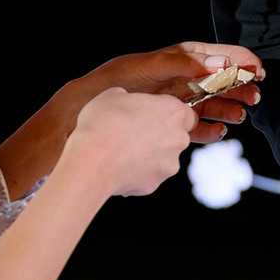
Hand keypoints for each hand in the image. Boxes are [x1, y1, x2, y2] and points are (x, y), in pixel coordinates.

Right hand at [67, 87, 197, 195]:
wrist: (93, 160)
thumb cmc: (103, 123)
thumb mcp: (113, 95)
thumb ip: (129, 98)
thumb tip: (124, 101)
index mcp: (174, 112)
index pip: (186, 114)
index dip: (168, 114)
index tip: (152, 115)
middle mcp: (178, 139)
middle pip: (175, 137)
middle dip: (158, 136)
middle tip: (132, 132)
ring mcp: (169, 165)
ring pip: (162, 159)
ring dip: (147, 155)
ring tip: (120, 151)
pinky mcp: (154, 184)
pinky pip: (147, 176)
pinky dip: (135, 173)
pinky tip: (116, 167)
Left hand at [80, 42, 262, 142]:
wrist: (82, 115)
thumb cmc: (113, 83)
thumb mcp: (147, 67)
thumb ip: (182, 64)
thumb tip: (217, 62)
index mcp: (179, 59)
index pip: (217, 55)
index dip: (238, 60)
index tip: (256, 69)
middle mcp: (182, 79)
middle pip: (220, 82)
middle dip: (240, 87)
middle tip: (255, 95)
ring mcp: (178, 102)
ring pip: (212, 105)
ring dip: (229, 109)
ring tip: (241, 115)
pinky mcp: (171, 124)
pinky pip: (197, 127)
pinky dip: (210, 131)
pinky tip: (220, 131)